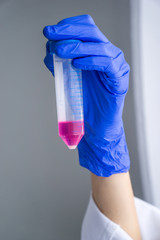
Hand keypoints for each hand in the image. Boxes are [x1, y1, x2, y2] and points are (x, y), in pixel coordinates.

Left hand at [43, 14, 129, 176]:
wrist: (96, 124)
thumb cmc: (84, 101)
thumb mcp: (68, 77)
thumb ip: (60, 63)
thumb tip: (49, 49)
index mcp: (97, 52)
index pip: (85, 28)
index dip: (68, 26)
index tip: (49, 31)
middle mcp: (108, 54)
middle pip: (91, 32)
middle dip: (68, 31)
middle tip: (50, 33)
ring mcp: (116, 65)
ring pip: (99, 47)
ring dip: (76, 46)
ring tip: (59, 50)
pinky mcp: (119, 79)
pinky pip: (106, 64)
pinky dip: (90, 61)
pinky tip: (75, 63)